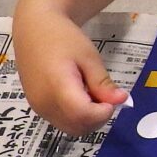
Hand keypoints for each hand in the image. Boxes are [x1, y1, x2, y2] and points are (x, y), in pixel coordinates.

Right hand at [12, 9, 126, 136]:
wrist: (34, 28)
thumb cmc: (63, 38)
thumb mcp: (89, 57)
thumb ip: (102, 83)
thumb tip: (122, 101)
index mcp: (57, 87)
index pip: (84, 115)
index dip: (103, 112)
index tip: (113, 97)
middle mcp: (44, 103)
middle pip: (78, 127)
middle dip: (98, 117)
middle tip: (105, 95)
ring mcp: (38, 107)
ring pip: (70, 128)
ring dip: (88, 119)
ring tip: (92, 93)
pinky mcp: (36, 106)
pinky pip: (61, 121)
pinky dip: (76, 116)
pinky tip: (80, 95)